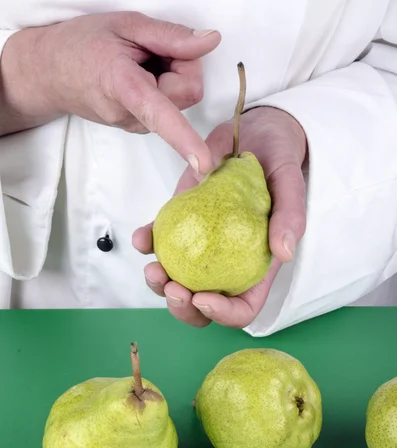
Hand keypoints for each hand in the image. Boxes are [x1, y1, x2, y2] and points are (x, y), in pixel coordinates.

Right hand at [0, 11, 220, 172]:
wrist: (48, 72)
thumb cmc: (83, 43)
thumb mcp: (125, 24)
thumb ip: (169, 35)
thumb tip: (211, 42)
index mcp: (123, 87)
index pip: (159, 113)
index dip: (184, 138)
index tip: (204, 165)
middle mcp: (130, 116)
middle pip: (187, 92)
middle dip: (183, 66)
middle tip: (154, 49)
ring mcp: (133, 126)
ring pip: (179, 102)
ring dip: (171, 76)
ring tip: (139, 62)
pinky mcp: (137, 128)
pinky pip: (168, 108)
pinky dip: (163, 88)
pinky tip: (138, 76)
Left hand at [132, 106, 307, 327]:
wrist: (254, 133)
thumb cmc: (278, 161)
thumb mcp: (290, 182)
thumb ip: (290, 216)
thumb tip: (284, 254)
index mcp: (256, 265)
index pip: (243, 308)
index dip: (223, 314)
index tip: (203, 297)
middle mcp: (226, 261)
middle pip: (203, 304)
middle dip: (182, 307)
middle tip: (171, 286)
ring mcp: (200, 244)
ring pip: (176, 280)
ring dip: (158, 282)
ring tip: (152, 266)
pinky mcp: (181, 223)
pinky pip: (160, 242)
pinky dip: (147, 244)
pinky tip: (142, 237)